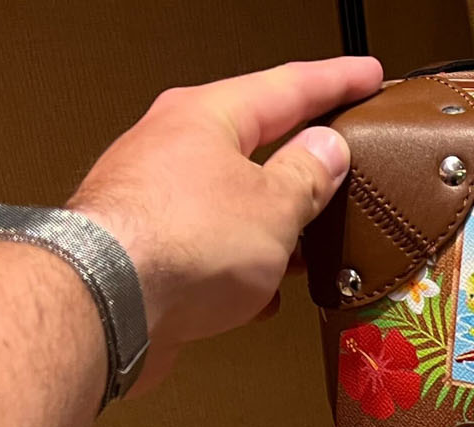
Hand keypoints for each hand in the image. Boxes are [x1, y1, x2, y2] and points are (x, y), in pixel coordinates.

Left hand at [68, 55, 384, 390]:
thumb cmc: (179, 242)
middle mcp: (172, 147)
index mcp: (206, 116)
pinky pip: (207, 247)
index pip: (286, 86)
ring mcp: (153, 198)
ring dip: (271, 223)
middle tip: (340, 161)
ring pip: (229, 201)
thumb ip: (308, 176)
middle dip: (298, 158)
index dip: (334, 81)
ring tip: (307, 242)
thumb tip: (326, 151)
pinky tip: (259, 292)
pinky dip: (240, 266)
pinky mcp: (144, 250)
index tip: (366, 76)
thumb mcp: (275, 206)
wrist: (107, 304)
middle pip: (251, 142)